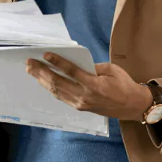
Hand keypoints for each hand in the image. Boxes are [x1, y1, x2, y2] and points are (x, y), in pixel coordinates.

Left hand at [26, 53, 152, 121]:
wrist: (132, 106)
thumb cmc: (124, 84)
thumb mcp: (111, 70)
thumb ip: (91, 67)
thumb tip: (74, 63)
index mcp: (94, 84)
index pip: (71, 71)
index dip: (57, 62)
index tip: (46, 54)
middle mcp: (85, 96)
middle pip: (58, 82)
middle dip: (42, 71)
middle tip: (29, 62)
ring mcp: (81, 104)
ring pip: (57, 91)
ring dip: (42, 80)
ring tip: (31, 70)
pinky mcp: (80, 108)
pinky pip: (62, 97)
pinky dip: (51, 88)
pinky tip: (43, 81)